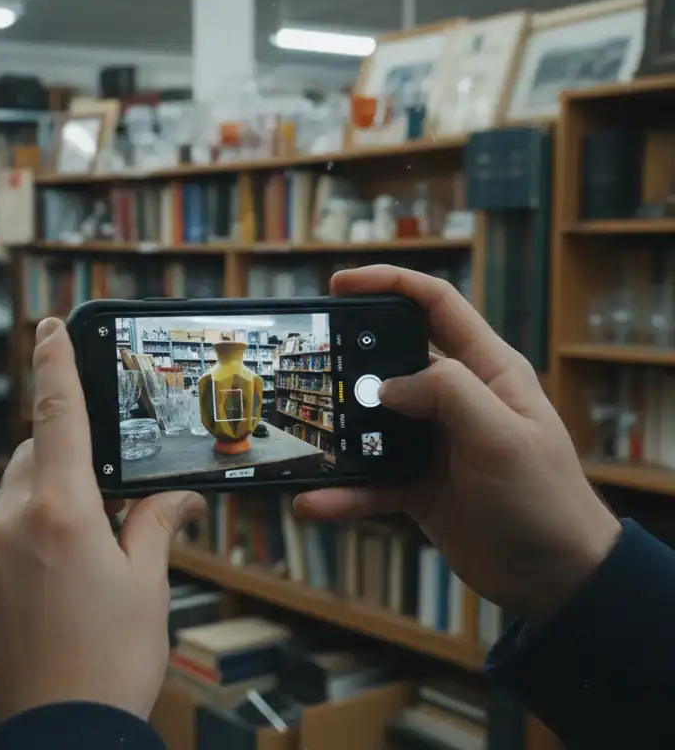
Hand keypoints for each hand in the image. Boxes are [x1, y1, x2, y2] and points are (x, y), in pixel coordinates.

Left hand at [0, 318, 206, 722]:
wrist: (59, 729)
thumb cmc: (108, 663)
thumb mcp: (147, 586)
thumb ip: (155, 525)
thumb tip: (176, 498)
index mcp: (60, 510)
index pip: (57, 414)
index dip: (57, 361)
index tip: (50, 326)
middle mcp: (12, 521)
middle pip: (35, 453)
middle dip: (68, 453)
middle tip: (110, 487)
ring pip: (17, 492)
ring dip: (50, 493)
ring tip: (93, 541)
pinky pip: (4, 530)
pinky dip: (32, 528)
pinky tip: (64, 568)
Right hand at [295, 265, 620, 625]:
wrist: (554, 576)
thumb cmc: (545, 500)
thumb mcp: (503, 437)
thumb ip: (449, 395)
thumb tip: (387, 384)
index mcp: (487, 371)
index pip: (435, 306)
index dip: (389, 284)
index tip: (340, 283)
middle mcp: (456, 399)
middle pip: (391, 360)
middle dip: (349, 359)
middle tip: (311, 363)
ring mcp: (432, 442)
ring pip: (371, 424)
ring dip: (337, 433)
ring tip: (305, 437)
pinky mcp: (416, 485)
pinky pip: (367, 481)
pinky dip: (341, 491)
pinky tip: (314, 501)